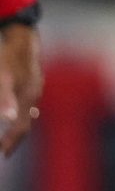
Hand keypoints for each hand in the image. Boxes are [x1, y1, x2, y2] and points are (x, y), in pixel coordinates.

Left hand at [0, 24, 42, 156]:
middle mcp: (33, 94)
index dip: (11, 142)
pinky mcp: (33, 80)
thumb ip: (4, 99)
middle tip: (4, 150)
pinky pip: (29, 102)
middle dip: (15, 138)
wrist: (22, 35)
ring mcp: (35, 87)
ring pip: (29, 112)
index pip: (21, 127)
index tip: (2, 154)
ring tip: (9, 134)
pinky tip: (19, 110)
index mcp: (27, 97)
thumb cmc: (9, 57)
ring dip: (19, 126)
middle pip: (27, 122)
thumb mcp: (3, 77)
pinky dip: (22, 112)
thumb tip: (9, 119)